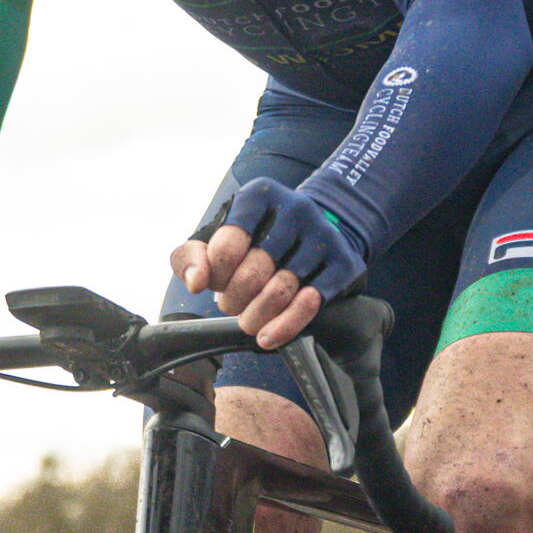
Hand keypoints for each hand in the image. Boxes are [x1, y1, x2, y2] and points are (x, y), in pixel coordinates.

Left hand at [175, 182, 358, 350]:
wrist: (315, 231)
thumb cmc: (255, 239)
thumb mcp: (215, 238)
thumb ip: (190, 256)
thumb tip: (195, 282)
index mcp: (259, 196)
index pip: (228, 245)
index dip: (216, 275)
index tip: (216, 282)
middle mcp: (295, 210)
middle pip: (254, 271)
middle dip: (234, 298)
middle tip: (230, 305)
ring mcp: (323, 236)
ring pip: (281, 290)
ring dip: (255, 316)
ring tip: (248, 321)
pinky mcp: (343, 264)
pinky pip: (310, 304)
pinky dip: (284, 327)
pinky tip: (268, 336)